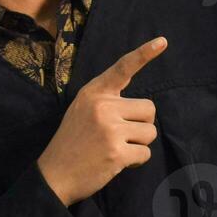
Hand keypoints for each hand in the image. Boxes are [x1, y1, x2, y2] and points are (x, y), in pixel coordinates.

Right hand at [36, 36, 167, 205]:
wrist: (54, 175)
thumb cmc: (73, 141)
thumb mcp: (83, 109)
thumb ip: (108, 101)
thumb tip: (144, 107)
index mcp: (94, 92)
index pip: (123, 68)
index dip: (144, 54)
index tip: (162, 41)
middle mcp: (102, 106)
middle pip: (149, 108)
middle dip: (141, 124)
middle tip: (119, 136)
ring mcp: (110, 129)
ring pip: (150, 132)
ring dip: (139, 143)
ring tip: (115, 148)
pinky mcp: (117, 152)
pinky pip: (145, 153)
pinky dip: (136, 160)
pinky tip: (117, 162)